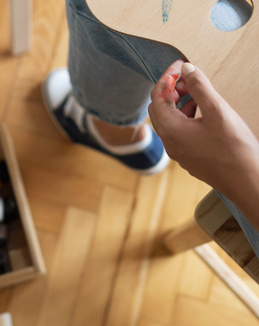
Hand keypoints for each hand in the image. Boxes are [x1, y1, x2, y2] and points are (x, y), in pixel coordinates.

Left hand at [148, 60, 258, 227]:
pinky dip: (185, 117)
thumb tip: (185, 69)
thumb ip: (200, 87)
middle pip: (158, 108)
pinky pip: (178, 132)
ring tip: (196, 92)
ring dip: (178, 103)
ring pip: (168, 121)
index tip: (180, 64)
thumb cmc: (234, 148)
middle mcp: (169, 142)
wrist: (246, 181)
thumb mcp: (218, 111)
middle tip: (188, 77)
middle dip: (170, 89)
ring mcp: (177, 151)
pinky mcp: (188, 156)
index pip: (157, 96)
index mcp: (171, 130)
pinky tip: (202, 112)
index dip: (167, 77)